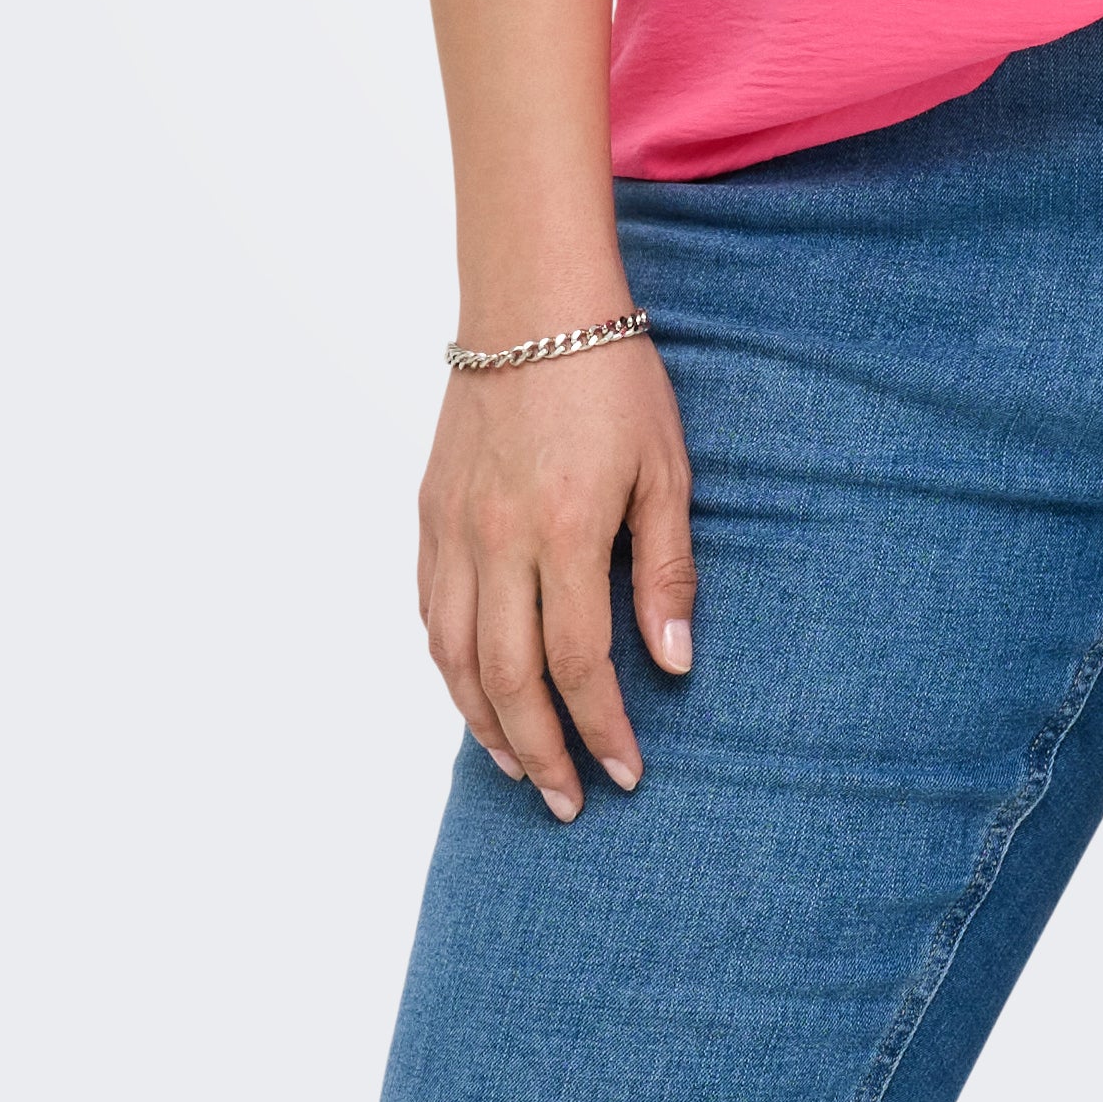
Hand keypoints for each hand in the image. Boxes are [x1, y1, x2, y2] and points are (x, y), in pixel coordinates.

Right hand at [417, 332, 696, 818]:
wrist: (531, 301)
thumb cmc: (613, 377)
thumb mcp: (665, 466)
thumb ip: (666, 567)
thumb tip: (673, 662)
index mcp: (565, 531)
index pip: (579, 665)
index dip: (603, 729)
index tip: (627, 772)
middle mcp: (498, 540)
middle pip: (508, 680)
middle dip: (542, 753)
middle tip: (571, 800)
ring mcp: (454, 528)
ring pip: (454, 659)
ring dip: (486, 725)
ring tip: (522, 767)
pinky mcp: (429, 512)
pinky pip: (429, 612)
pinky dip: (448, 666)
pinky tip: (474, 691)